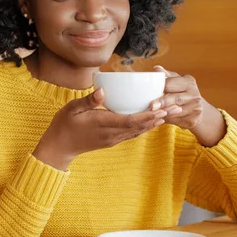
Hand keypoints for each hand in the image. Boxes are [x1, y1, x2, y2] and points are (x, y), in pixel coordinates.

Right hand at [33, 88, 166, 169]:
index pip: (131, 121)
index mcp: (104, 124)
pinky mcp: (113, 140)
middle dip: (160, 116)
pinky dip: (146, 125)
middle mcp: (112, 134)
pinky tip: (154, 119)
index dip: (148, 115)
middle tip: (177, 107)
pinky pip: (134, 132)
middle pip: (141, 126)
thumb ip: (89, 100)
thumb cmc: (64, 124)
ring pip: (140, 130)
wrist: (59, 147)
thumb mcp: (72, 108)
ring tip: (171, 112)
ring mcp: (114, 139)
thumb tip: (103, 90)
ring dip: (156, 121)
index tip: (162, 108)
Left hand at [150, 66, 203, 128]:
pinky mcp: (194, 120)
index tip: (152, 91)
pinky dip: (169, 121)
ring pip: (176, 111)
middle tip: (151, 106)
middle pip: (175, 98)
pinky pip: (178, 121)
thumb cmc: (182, 92)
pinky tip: (162, 119)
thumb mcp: (175, 82)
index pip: (172, 83)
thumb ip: (166, 76)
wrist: (197, 109)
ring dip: (164, 113)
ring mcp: (196, 108)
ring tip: (153, 113)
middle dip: (163, 102)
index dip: (161, 87)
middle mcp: (195, 94)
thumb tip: (156, 68)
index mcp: (189, 81)